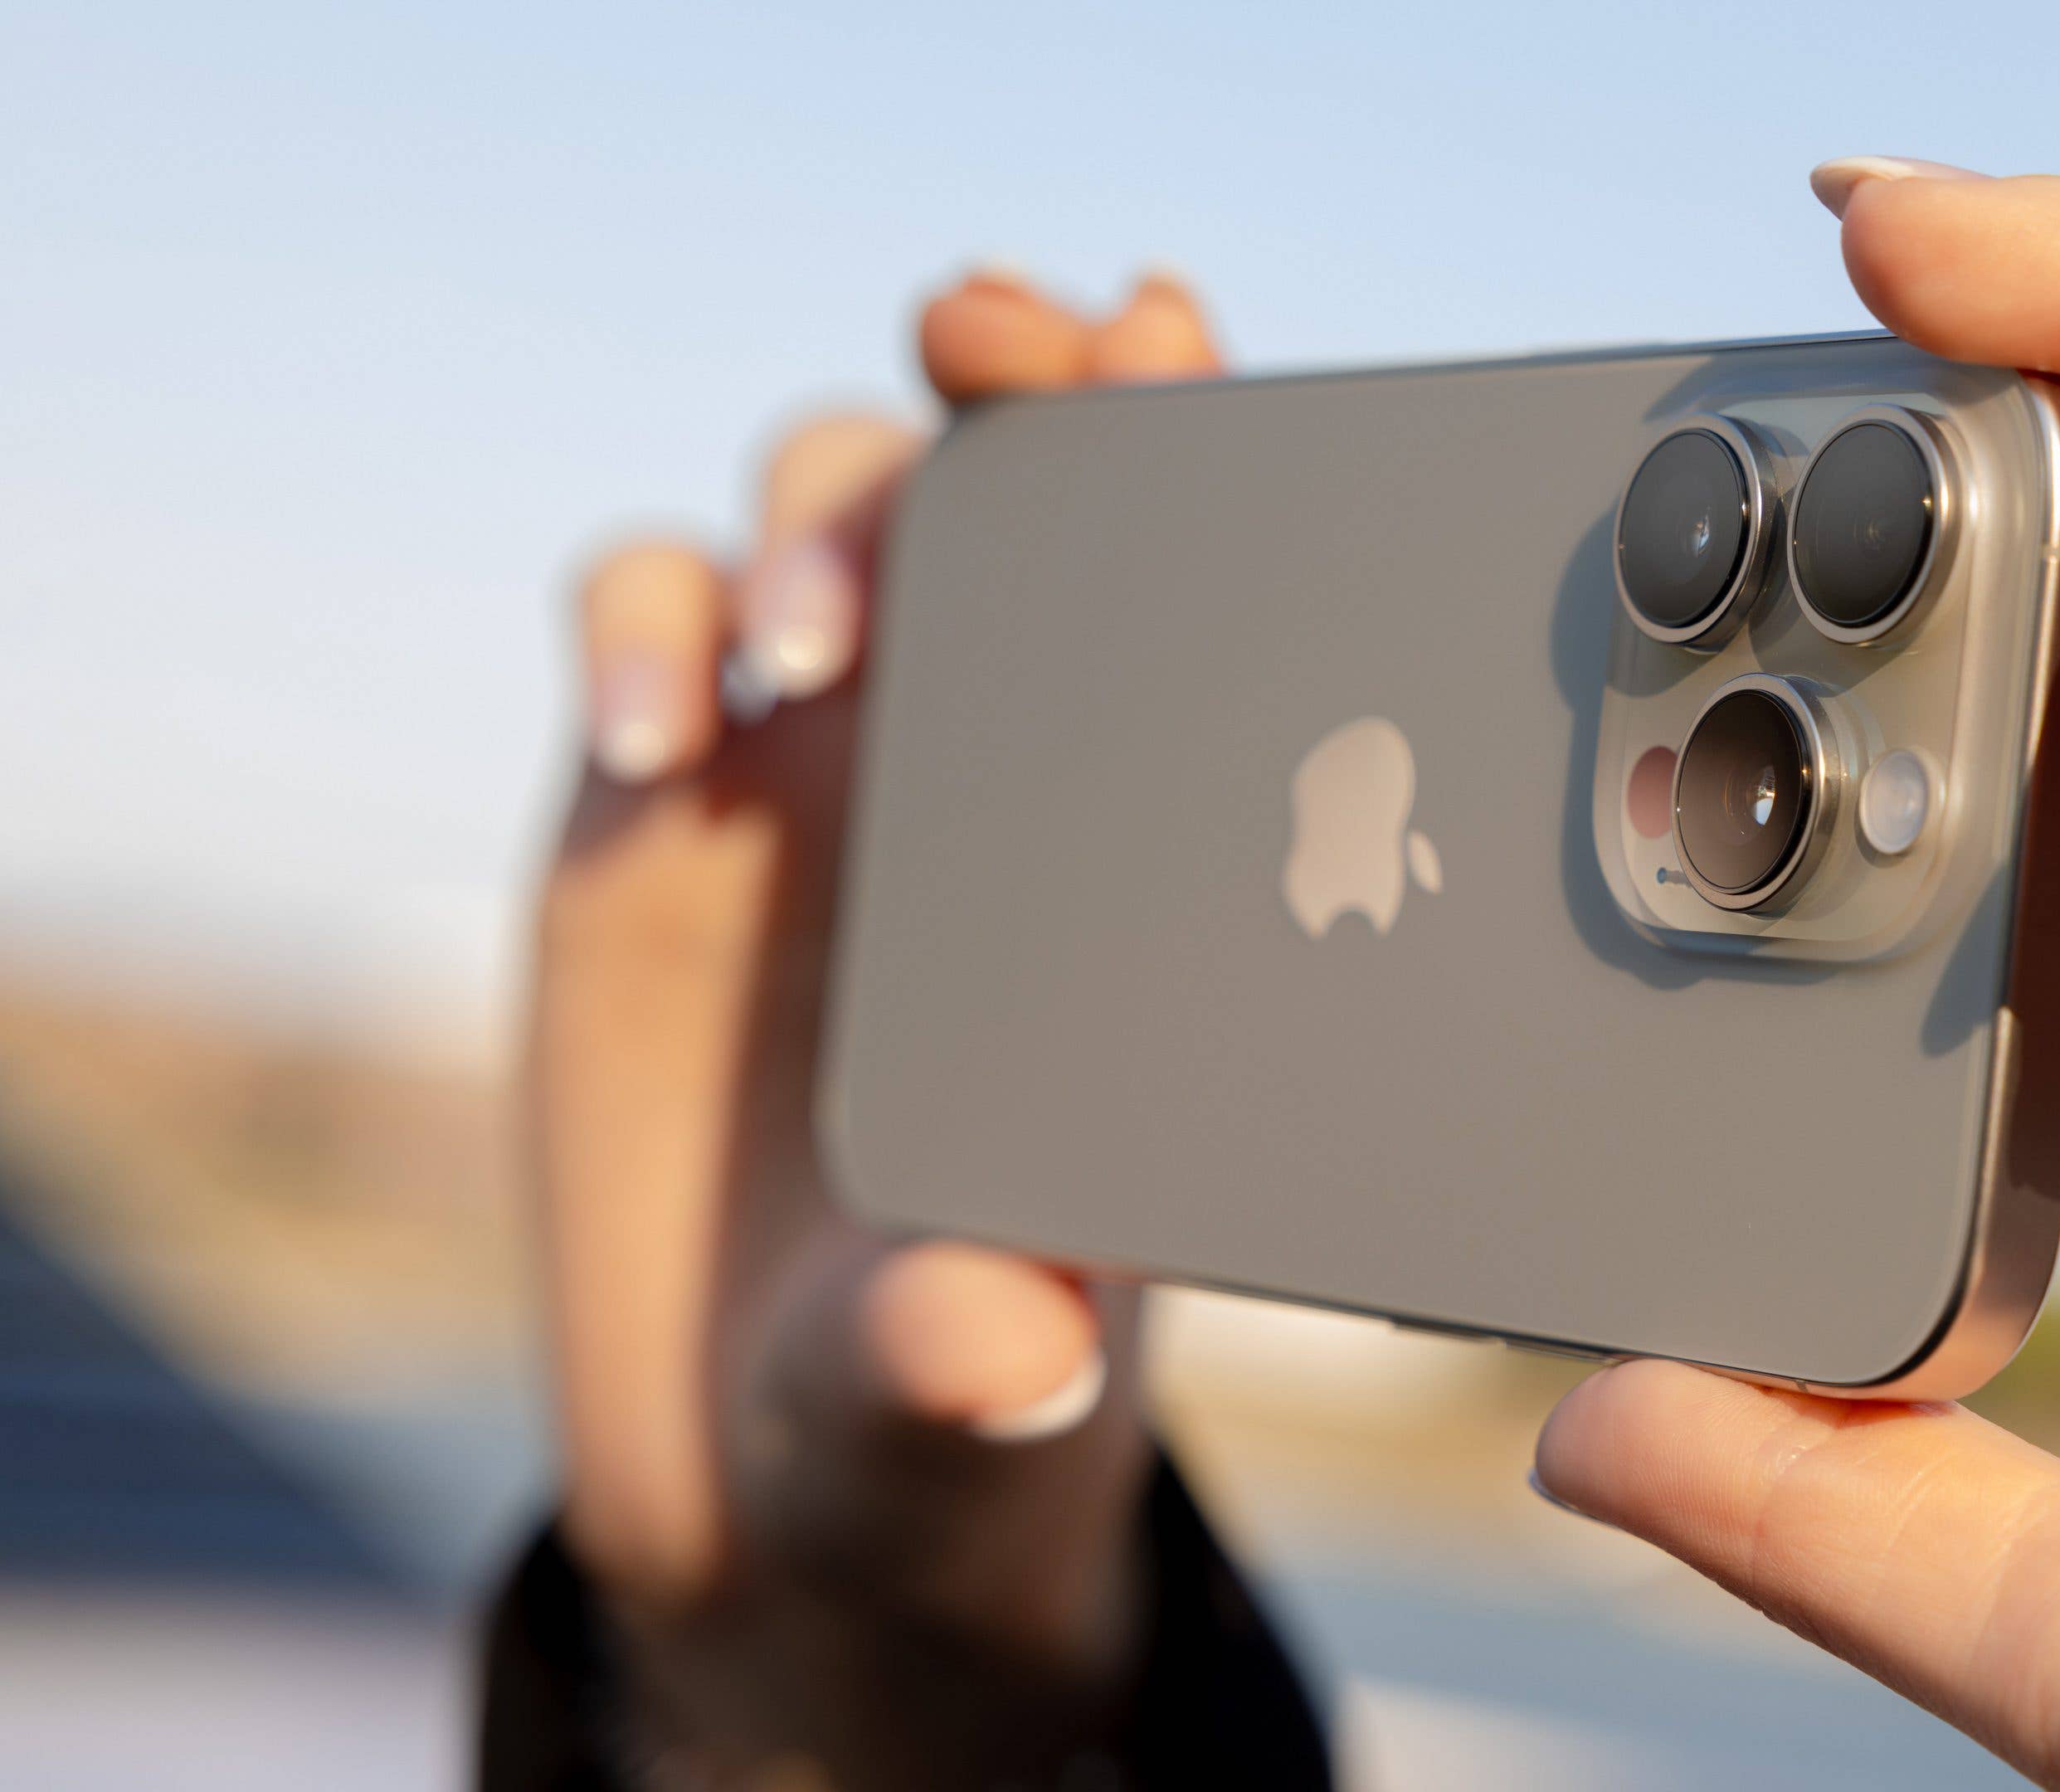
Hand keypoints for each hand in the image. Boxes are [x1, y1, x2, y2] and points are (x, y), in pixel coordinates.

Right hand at [533, 266, 1219, 1777]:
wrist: (776, 1465)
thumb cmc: (950, 1414)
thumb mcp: (975, 1402)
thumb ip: (980, 1362)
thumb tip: (1007, 1343)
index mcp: (1152, 858)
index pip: (1197, 593)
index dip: (1186, 443)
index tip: (1182, 351)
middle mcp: (1003, 772)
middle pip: (1010, 481)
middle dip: (1017, 380)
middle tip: (1005, 344)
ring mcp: (821, 768)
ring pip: (826, 509)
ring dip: (827, 514)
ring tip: (817, 650)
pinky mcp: (651, 807)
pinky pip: (640, 623)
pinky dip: (642, 627)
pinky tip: (659, 738)